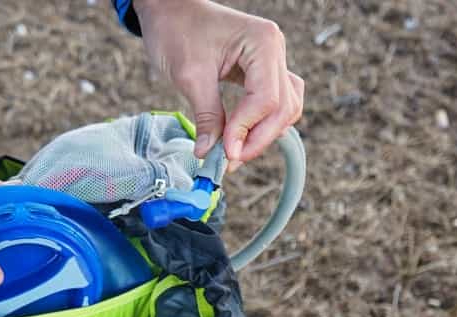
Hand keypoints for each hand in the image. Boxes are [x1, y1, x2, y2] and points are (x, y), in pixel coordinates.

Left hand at [134, 0, 303, 165]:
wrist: (171, 10)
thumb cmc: (177, 30)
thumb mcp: (189, 75)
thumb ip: (206, 115)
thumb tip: (210, 152)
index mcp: (262, 43)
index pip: (266, 99)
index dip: (247, 131)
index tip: (225, 153)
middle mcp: (275, 50)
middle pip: (283, 107)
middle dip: (257, 139)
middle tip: (229, 161)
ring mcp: (272, 60)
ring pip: (285, 108)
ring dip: (263, 135)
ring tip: (233, 152)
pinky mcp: (263, 71)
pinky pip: (274, 103)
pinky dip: (261, 124)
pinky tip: (241, 138)